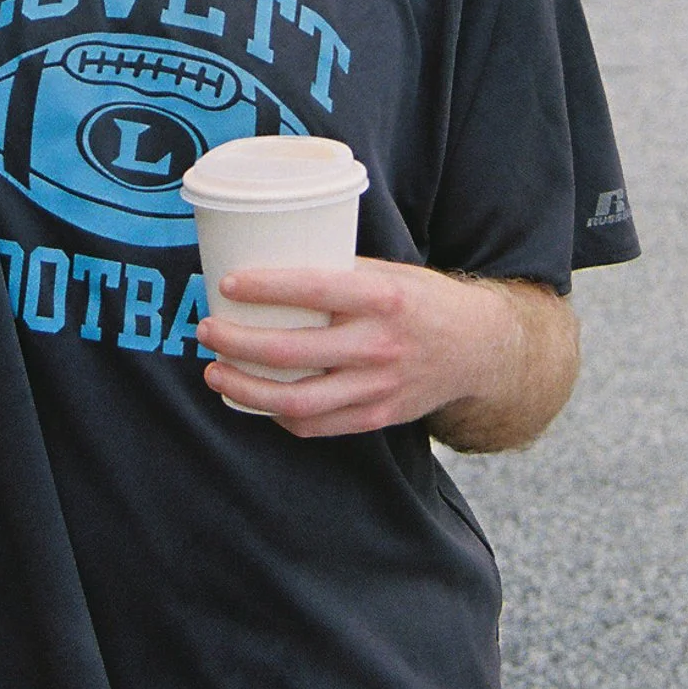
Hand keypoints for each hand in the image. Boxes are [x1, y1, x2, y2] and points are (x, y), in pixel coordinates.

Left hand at [195, 257, 552, 440]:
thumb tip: (272, 263)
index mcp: (383, 297)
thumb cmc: (422, 300)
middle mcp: (380, 344)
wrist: (479, 349)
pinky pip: (317, 425)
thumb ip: (339, 274)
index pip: (313, 290)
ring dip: (246, 388)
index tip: (227, 284)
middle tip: (208, 330)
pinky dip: (280, 415)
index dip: (264, 288)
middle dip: (237, 343)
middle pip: (291, 351)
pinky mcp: (378, 416)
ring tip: (216, 373)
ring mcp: (378, 386)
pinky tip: (258, 399)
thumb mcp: (389, 272)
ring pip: (297, 400)